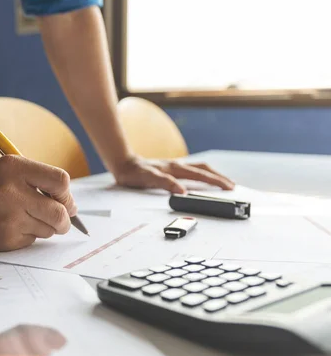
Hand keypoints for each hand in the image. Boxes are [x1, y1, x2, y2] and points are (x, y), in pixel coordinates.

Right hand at [0, 156, 76, 251]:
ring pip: (48, 229)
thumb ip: (40, 181)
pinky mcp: (4, 239)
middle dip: (65, 219)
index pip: (61, 182)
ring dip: (45, 226)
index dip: (66, 194)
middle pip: (60, 213)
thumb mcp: (9, 169)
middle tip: (61, 219)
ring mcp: (8, 218)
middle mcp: (11, 192)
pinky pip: (32, 241)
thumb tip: (72, 207)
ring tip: (24, 217)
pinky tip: (10, 226)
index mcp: (14, 168)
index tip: (64, 199)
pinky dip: (27, 235)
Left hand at [112, 158, 234, 193]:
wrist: (122, 163)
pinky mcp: (169, 169)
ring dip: (212, 174)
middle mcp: (176, 165)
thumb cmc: (133, 172)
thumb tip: (183, 191)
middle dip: (219, 177)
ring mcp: (174, 166)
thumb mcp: (147, 179)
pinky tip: (201, 179)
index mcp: (174, 168)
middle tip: (232, 186)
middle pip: (204, 169)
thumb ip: (165, 184)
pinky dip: (201, 174)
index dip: (215, 181)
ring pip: (198, 168)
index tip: (229, 187)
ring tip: (223, 182)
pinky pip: (190, 170)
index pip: (200, 174)